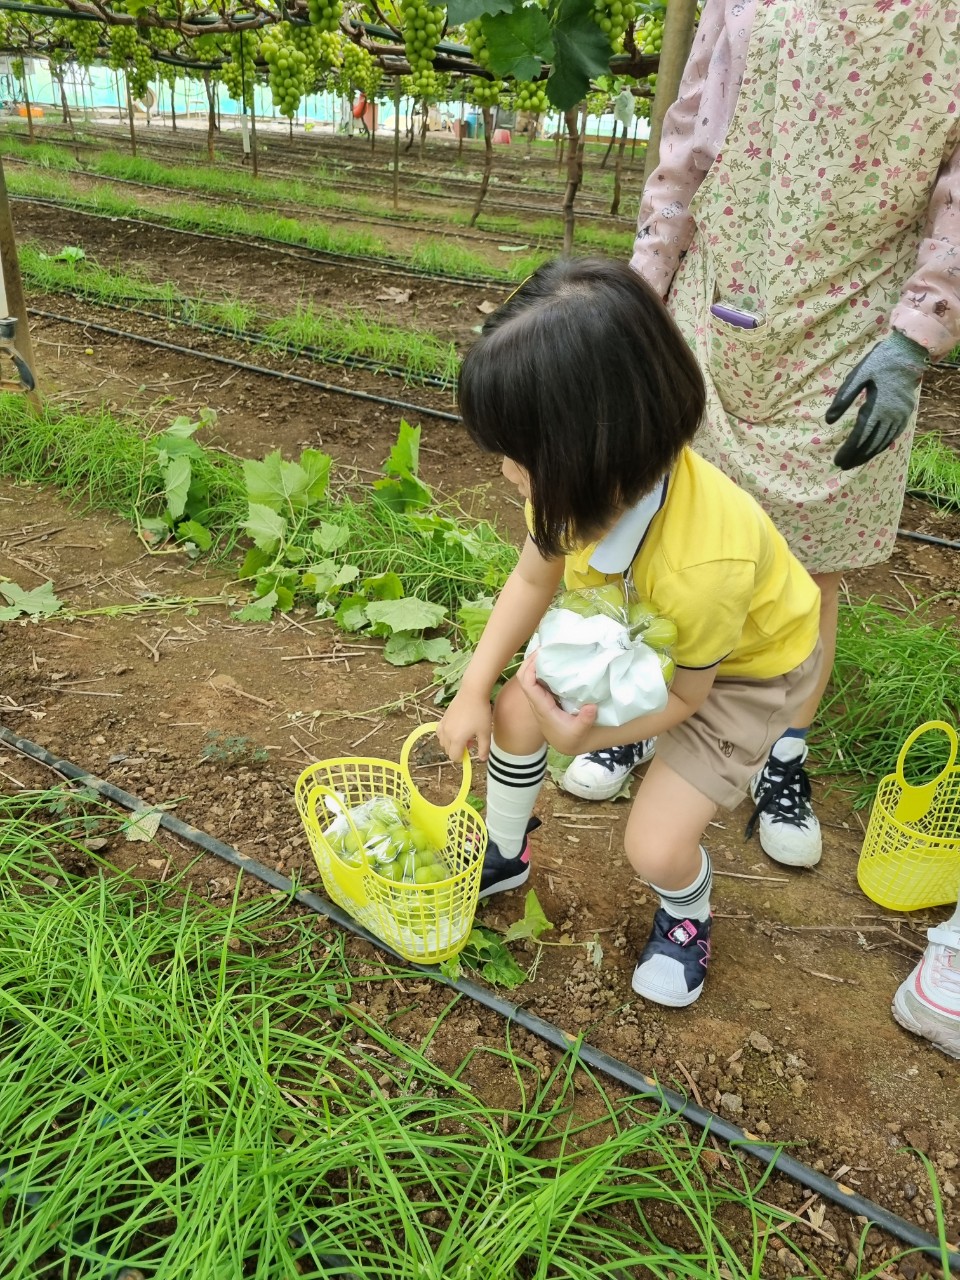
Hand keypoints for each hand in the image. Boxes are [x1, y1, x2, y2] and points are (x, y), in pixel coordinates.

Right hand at [437, 690, 492, 762]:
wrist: (472, 693)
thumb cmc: (480, 713)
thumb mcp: (485, 732)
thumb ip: (484, 748)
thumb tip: (483, 760)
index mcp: (457, 739)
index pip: (454, 757)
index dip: (462, 757)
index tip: (471, 750)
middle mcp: (447, 734)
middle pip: (448, 751)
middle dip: (458, 750)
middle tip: (471, 740)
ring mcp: (443, 726)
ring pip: (443, 742)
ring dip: (451, 743)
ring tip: (464, 734)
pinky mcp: (442, 719)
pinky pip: (439, 733)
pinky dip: (445, 735)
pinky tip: (455, 729)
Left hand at [516, 653, 598, 756]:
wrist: (566, 743)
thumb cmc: (571, 737)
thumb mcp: (579, 731)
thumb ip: (585, 720)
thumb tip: (591, 707)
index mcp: (541, 707)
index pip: (527, 685)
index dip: (530, 669)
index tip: (540, 656)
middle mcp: (536, 701)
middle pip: (523, 677)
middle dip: (529, 661)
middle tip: (543, 647)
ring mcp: (539, 698)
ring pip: (528, 677)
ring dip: (534, 663)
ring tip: (547, 649)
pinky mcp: (544, 697)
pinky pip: (537, 679)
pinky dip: (540, 668)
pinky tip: (551, 660)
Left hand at [826, 331, 926, 469]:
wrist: (906, 354)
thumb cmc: (878, 363)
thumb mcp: (857, 376)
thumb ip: (843, 399)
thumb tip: (828, 421)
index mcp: (877, 407)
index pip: (860, 436)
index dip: (848, 450)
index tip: (837, 461)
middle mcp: (891, 415)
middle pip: (871, 443)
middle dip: (856, 456)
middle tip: (842, 467)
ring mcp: (901, 416)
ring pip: (883, 442)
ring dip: (868, 454)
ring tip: (855, 463)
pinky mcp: (906, 414)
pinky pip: (893, 436)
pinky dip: (882, 445)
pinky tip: (872, 451)